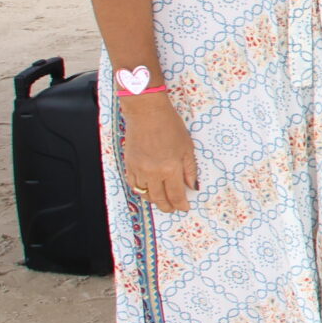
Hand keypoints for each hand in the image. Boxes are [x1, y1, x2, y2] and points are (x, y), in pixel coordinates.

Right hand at [119, 95, 199, 214]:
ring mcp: (139, 169)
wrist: (147, 113)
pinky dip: (140, 191)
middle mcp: (153, 172)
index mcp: (170, 168)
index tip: (185, 208)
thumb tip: (192, 186)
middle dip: (167, 206)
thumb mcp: (187, 147)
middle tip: (173, 209)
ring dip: (154, 200)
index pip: (176, 194)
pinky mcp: (129, 164)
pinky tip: (147, 191)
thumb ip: (189, 169)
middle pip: (159, 198)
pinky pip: (133, 184)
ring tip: (161, 201)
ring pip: (145, 194)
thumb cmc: (170, 126)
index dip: (181, 204)